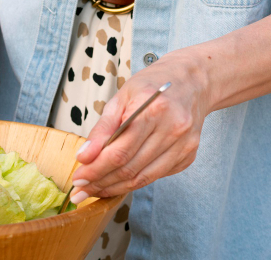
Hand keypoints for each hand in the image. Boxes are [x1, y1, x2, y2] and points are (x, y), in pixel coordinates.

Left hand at [69, 51, 208, 202]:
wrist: (191, 81)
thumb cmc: (151, 85)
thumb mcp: (121, 97)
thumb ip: (102, 128)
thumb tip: (84, 156)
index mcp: (152, 110)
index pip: (119, 151)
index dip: (96, 169)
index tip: (78, 178)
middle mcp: (172, 129)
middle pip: (130, 168)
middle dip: (101, 182)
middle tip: (81, 189)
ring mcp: (184, 145)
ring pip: (143, 178)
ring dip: (116, 187)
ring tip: (95, 189)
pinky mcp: (188, 155)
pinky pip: (156, 176)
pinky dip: (135, 181)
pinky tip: (118, 181)